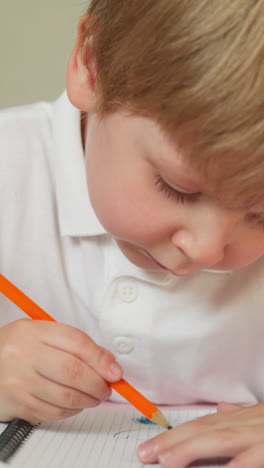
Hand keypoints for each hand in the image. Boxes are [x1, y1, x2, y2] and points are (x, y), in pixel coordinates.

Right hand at [0, 319, 121, 423]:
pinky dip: (72, 411)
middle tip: (106, 388)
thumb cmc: (20, 348)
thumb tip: (109, 363)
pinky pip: (53, 413)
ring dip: (88, 400)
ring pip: (65, 397)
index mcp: (33, 332)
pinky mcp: (17, 405)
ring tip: (94, 397)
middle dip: (98, 384)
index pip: (76, 342)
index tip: (115, 371)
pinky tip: (76, 404)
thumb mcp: (43, 334)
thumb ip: (76, 345)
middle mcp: (24, 356)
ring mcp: (19, 382)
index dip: (100, 359)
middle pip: (72, 372)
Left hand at [137, 401, 263, 466]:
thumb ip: (238, 415)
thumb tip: (221, 408)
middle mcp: (248, 422)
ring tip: (167, 461)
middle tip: (146, 454)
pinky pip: (257, 456)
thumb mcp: (260, 416)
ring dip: (193, 448)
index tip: (151, 447)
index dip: (175, 434)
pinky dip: (239, 463)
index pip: (203, 424)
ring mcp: (261, 434)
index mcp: (242, 417)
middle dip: (174, 441)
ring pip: (224, 438)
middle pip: (206, 429)